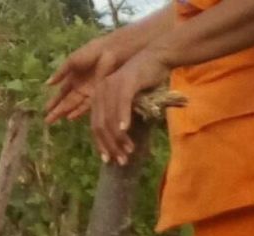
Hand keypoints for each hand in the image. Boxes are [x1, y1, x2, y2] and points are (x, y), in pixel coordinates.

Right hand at [44, 37, 119, 123]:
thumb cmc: (91, 52)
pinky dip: (79, 111)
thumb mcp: (72, 60)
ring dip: (65, 113)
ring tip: (55, 121)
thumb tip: (47, 83)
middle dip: (57, 111)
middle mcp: (81, 87)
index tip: (45, 110)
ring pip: (75, 105)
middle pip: (67, 101)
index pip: (62, 92)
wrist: (112, 51)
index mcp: (74, 77)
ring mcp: (90, 92)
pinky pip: (88, 105)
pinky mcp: (99, 94)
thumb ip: (60, 73)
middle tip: (47, 121)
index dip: (54, 101)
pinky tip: (70, 117)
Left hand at [90, 49, 168, 164]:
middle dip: (110, 146)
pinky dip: (123, 118)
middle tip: (121, 160)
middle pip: (101, 125)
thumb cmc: (145, 80)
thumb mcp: (129, 101)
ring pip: (110, 118)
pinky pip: (121, 103)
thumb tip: (120, 138)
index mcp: (98, 98)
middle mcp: (100, 92)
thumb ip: (121, 115)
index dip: (101, 145)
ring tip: (128, 150)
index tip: (108, 160)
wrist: (158, 57)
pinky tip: (126, 130)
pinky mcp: (125, 81)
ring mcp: (111, 86)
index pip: (95, 126)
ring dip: (119, 137)